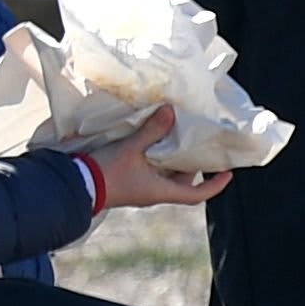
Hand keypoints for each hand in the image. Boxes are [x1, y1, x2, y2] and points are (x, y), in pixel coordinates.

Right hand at [86, 106, 224, 209]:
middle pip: (181, 182)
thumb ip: (151, 131)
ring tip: (173, 139)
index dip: (215, 185)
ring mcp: (140, 189)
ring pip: (164, 176)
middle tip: (195, 145)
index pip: (197, 194)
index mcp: (161, 190)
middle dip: (191, 165)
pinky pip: (149, 172)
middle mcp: (154, 192)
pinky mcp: (127, 183)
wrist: (76, 185)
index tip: (227, 172)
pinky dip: (154, 159)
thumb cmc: (109, 172)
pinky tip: (149, 143)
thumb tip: (170, 112)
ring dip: (171, 161)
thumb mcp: (132, 149)